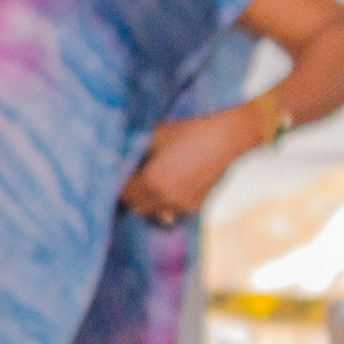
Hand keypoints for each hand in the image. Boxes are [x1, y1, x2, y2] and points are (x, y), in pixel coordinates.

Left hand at [117, 103, 259, 226]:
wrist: (226, 139)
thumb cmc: (190, 132)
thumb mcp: (157, 135)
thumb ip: (135, 150)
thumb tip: (121, 159)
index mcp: (151, 180)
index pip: (123, 193)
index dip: (118, 186)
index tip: (117, 178)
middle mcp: (164, 198)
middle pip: (136, 206)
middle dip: (131, 196)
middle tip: (130, 182)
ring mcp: (181, 204)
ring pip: (153, 211)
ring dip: (148, 201)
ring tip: (149, 185)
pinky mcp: (195, 206)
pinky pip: (172, 210)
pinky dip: (166, 202)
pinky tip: (171, 185)